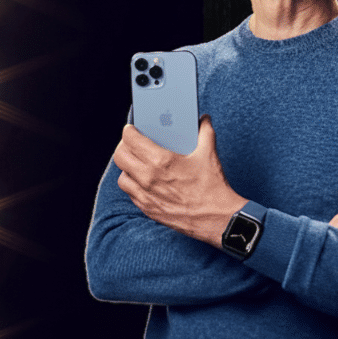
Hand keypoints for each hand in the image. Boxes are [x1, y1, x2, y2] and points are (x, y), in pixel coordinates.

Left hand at [112, 115, 246, 247]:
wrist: (216, 218)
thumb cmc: (212, 187)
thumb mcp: (209, 153)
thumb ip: (204, 131)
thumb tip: (203, 119)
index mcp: (161, 160)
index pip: (131, 140)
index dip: (129, 132)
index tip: (131, 129)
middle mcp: (148, 178)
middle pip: (120, 157)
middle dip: (124, 147)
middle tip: (132, 144)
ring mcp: (146, 196)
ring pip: (122, 177)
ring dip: (127, 168)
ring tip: (137, 163)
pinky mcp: (148, 209)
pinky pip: (131, 194)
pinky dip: (134, 186)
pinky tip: (144, 182)